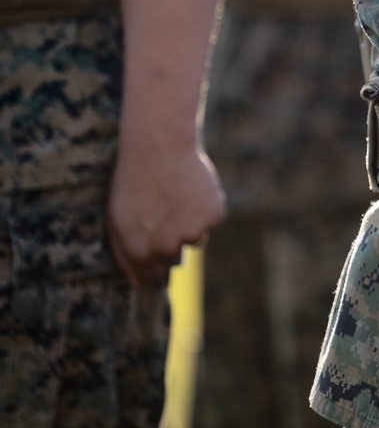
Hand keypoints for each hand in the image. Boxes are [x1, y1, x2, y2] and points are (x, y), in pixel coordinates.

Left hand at [107, 143, 225, 285]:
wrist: (159, 145)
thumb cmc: (133, 180)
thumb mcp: (116, 218)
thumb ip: (125, 254)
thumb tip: (138, 283)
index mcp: (140, 252)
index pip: (150, 274)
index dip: (151, 256)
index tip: (151, 236)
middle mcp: (167, 248)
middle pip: (174, 258)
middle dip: (170, 240)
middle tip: (163, 209)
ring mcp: (193, 233)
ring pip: (196, 238)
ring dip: (190, 223)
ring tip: (177, 194)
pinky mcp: (213, 216)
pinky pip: (212, 220)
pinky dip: (206, 207)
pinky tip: (192, 187)